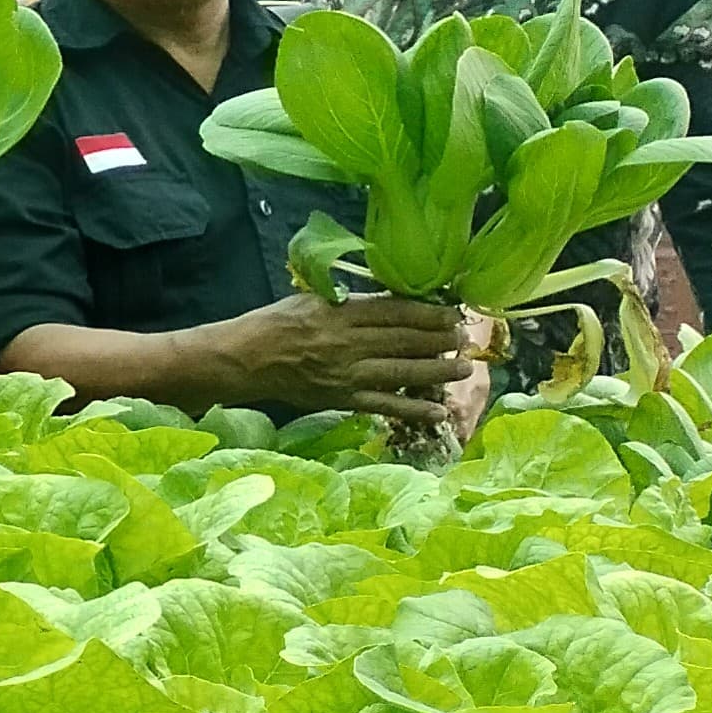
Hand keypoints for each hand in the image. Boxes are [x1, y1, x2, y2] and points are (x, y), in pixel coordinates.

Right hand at [220, 290, 468, 423]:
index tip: (453, 313)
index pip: (393, 311)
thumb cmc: (277, 323)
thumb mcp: (311, 300)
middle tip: (465, 339)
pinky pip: (384, 405)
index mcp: (338, 312)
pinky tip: (437, 412)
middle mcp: (346, 342)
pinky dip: (412, 410)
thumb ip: (349, 304)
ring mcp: (346, 373)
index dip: (427, 313)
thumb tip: (391, 305)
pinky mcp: (342, 398)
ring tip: (462, 368)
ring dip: (436, 371)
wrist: (246, 359)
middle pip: (403, 340)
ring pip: (401, 371)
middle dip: (439, 340)